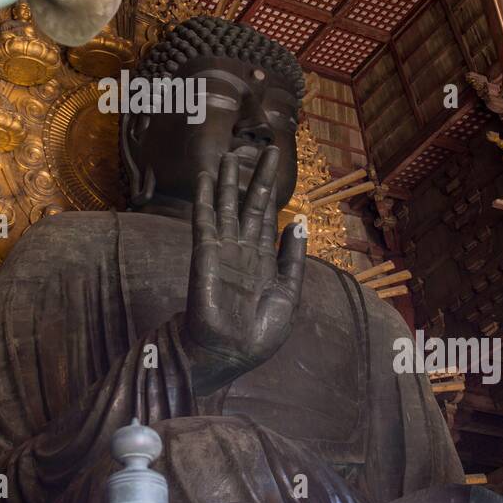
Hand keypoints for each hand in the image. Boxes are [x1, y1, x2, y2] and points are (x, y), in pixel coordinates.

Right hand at [183, 145, 305, 394]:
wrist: (228, 354)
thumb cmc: (258, 333)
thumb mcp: (288, 295)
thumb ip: (291, 259)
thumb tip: (298, 223)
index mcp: (264, 260)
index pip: (268, 217)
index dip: (273, 192)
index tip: (276, 167)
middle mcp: (243, 249)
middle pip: (250, 205)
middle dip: (258, 178)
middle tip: (267, 149)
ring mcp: (223, 249)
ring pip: (226, 207)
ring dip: (227, 181)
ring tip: (228, 154)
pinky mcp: (205, 253)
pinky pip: (205, 220)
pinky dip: (205, 198)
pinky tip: (205, 178)